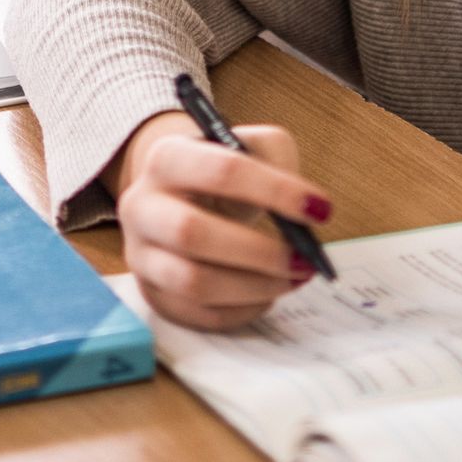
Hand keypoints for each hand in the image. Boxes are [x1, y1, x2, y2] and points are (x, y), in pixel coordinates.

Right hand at [113, 112, 333, 330]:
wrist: (177, 195)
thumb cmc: (222, 173)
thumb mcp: (250, 146)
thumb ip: (278, 159)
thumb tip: (308, 208)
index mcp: (167, 158)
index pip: (221, 170)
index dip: (275, 191)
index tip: (319, 210)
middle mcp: (141, 207)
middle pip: (192, 233)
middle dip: (259, 252)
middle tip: (304, 259)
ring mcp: (141, 256)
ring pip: (193, 282)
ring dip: (254, 286)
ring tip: (293, 278)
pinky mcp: (154, 295)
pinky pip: (198, 314)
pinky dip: (242, 310)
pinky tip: (267, 294)